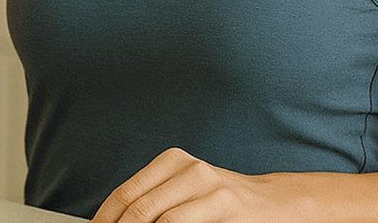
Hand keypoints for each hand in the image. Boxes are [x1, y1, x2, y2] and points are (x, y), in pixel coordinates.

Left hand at [91, 148, 295, 222]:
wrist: (272, 203)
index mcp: (171, 161)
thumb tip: (113, 222)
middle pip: (138, 208)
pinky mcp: (225, 206)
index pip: (125, 194)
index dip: (105, 219)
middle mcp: (189, 168)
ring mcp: (209, 187)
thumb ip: (151, 202)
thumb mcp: (184, 191)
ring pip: (160, 220)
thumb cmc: (219, 202)